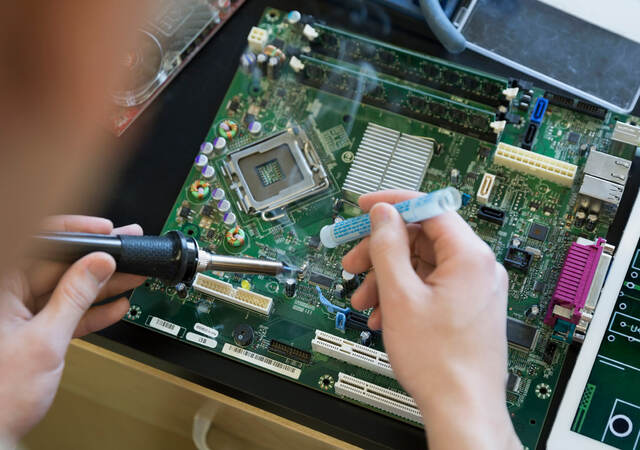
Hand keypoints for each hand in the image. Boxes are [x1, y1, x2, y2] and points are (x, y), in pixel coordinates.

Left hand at [0, 216, 144, 443]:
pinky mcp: (35, 334)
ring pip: (67, 290)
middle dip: (98, 261)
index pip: (39, 244)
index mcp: (0, 288)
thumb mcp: (44, 340)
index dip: (76, 233)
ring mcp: (21, 316)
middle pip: (59, 267)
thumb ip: (75, 298)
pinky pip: (68, 314)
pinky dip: (92, 312)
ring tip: (133, 276)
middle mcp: (7, 297)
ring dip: (102, 286)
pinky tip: (116, 306)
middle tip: (129, 252)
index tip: (105, 232)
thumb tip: (99, 264)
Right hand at [342, 191, 519, 449]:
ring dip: (387, 277)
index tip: (365, 207)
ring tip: (363, 299)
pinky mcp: (468, 307)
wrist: (462, 408)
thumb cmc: (439, 361)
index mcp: (470, 257)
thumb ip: (388, 247)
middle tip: (353, 263)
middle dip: (382, 251)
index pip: (429, 208)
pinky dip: (403, 294)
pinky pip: (430, 286)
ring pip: (422, 265)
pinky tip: (382, 313)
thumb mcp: (400, 295)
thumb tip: (383, 215)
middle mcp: (478, 268)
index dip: (392, 204)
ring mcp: (474, 289)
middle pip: (422, 238)